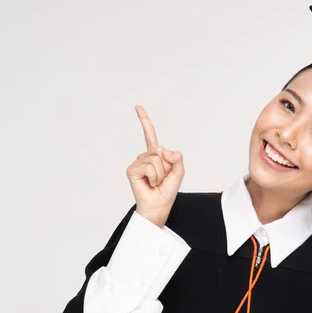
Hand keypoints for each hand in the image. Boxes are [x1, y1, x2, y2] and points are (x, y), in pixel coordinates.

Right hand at [126, 105, 184, 226]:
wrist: (159, 205)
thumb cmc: (167, 190)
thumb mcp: (179, 171)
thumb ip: (177, 157)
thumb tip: (163, 150)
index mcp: (155, 155)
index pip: (150, 135)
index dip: (144, 121)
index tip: (137, 107)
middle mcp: (144, 157)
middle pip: (160, 150)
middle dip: (167, 166)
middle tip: (162, 178)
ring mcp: (137, 163)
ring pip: (156, 159)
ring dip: (161, 173)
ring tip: (156, 182)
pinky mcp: (132, 170)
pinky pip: (148, 166)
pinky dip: (154, 176)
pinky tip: (149, 183)